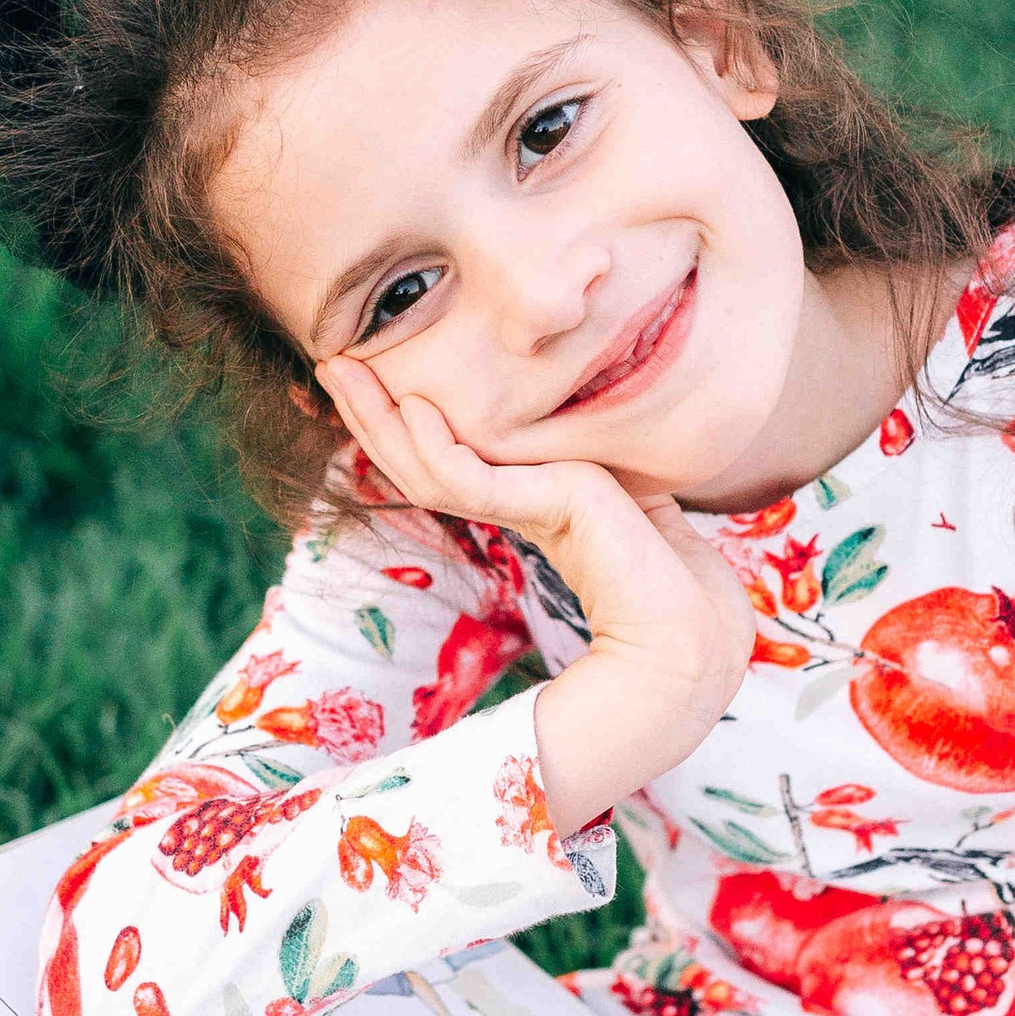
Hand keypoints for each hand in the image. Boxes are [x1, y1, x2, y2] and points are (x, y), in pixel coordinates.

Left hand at [315, 354, 754, 833]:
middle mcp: (547, 480)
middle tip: (332, 360)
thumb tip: (462, 505)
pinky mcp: (569, 491)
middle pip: (441, 441)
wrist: (682, 655)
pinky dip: (435, 449)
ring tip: (342, 368)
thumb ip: (533, 526)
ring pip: (447, 448)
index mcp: (546, 498)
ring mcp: (560, 480)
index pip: (454, 457)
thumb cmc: (639, 628)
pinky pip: (479, 474)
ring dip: (385, 413)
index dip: (398, 430)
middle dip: (378, 404)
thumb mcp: (574, 568)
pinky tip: (411, 415)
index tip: (351, 395)